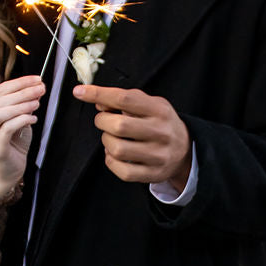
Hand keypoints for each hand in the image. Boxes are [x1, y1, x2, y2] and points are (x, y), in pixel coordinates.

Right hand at [0, 75, 44, 186]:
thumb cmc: (11, 144)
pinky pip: (7, 129)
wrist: (6, 171)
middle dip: (22, 92)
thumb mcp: (16, 120)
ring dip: (21, 105)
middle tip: (41, 88)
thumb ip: (21, 105)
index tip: (36, 79)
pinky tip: (33, 119)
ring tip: (37, 103)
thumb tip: (35, 87)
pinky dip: (21, 120)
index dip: (18, 83)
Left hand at [72, 84, 191, 189]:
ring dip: (106, 141)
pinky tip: (115, 154)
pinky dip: (110, 160)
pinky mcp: (152, 174)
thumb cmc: (161, 123)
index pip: (125, 98)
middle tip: (104, 120)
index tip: (80, 92)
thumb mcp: (150, 104)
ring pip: (117, 149)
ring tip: (111, 138)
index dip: (98, 94)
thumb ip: (125, 99)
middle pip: (119, 125)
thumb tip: (98, 102)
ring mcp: (157, 155)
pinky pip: (121, 170)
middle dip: (102, 121)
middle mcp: (160, 132)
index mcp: (159, 110)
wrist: (185, 150)